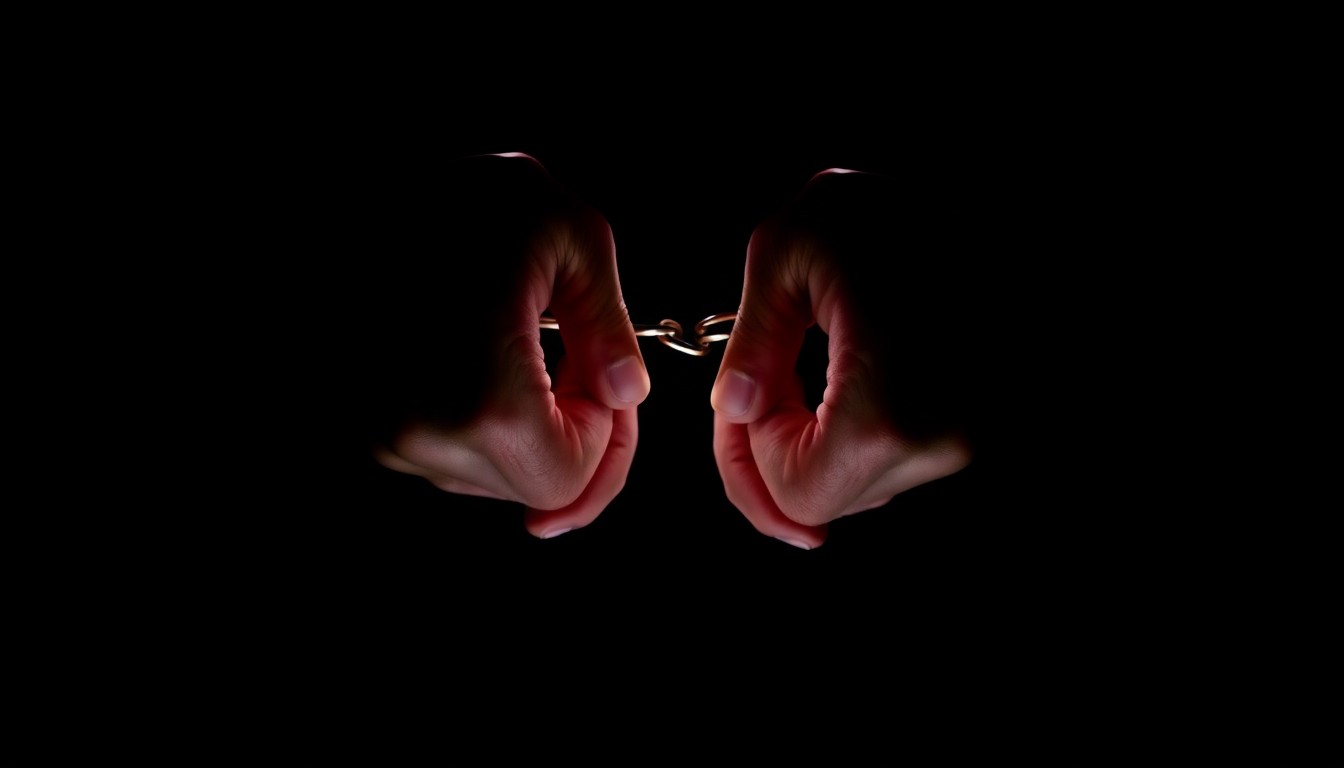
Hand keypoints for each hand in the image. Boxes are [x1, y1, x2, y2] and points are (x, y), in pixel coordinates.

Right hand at [374, 154, 648, 537]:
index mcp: (482, 403)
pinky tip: (475, 351)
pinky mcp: (362, 424)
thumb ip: (609, 327)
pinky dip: (479, 419)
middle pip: (529, 488)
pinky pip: (449, 454)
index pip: (566, 480)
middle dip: (565, 431)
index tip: (591, 368)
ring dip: (521, 425)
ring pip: (489, 476)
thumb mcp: (571, 235)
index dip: (601, 434)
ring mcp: (382, 434)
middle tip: (563, 352)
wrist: (353, 183)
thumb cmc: (470, 197)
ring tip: (510, 338)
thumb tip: (624, 396)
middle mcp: (421, 436)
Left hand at [711, 169, 972, 548]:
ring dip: (819, 437)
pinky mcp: (982, 422)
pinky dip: (856, 426)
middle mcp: (942, 444)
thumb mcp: (786, 251)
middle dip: (780, 447)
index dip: (755, 450)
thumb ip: (750, 345)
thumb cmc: (883, 208)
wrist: (991, 187)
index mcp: (888, 417)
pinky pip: (896, 457)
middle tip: (773, 374)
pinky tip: (855, 364)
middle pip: (828, 503)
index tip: (757, 386)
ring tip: (822, 355)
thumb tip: (736, 411)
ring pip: (861, 484)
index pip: (798, 496)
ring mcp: (971, 438)